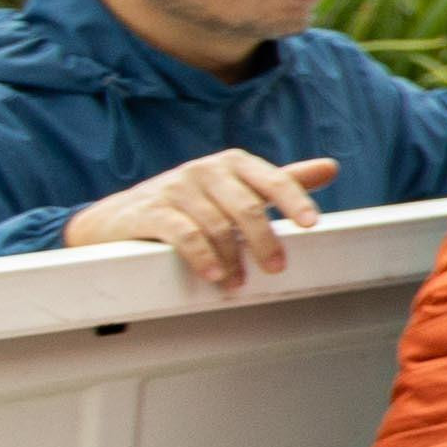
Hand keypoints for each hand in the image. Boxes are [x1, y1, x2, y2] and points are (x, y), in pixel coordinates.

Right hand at [63, 152, 335, 292]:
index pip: (272, 180)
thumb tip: (331, 167)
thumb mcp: (235, 188)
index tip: (311, 225)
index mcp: (232, 163)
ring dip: (234, 258)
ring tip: (239, 283)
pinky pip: (186, 234)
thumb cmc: (187, 203)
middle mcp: (205, 170)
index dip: (295, 201)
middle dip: (265, 241)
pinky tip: (215, 274)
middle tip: (276, 268)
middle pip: (247, 207)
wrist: (116, 217)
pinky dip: (204, 257)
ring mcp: (176, 187)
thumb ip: (280, 181)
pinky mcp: (151, 210)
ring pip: (218, 225)